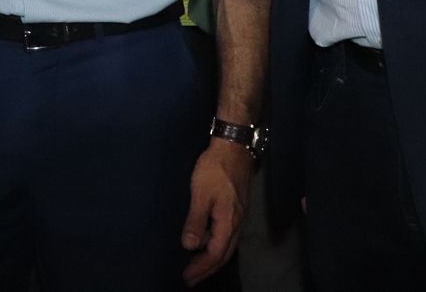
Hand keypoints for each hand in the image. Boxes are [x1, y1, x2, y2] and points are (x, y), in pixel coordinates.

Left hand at [181, 138, 250, 283]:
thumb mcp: (201, 194)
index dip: (201, 267)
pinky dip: (217, 246)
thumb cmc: (215, 169)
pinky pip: (228, 236)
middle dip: (207, 269)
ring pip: (227, 246)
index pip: (215, 254)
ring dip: (213, 259)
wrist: (233, 147)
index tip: (186, 277)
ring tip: (197, 266)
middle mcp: (237, 223)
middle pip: (224, 254)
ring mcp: (239, 216)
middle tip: (191, 279)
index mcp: (228, 222)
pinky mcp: (236, 209)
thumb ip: (196, 221)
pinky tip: (207, 243)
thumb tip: (189, 246)